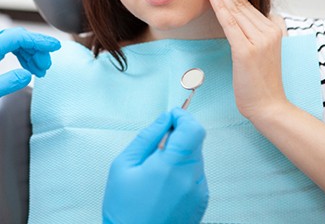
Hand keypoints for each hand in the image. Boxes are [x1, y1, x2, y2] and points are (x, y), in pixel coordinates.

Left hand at [0, 27, 60, 118]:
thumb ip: (6, 84)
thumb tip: (28, 75)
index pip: (17, 38)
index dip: (38, 41)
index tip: (54, 46)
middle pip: (18, 38)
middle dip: (36, 49)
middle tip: (47, 67)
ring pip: (15, 43)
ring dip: (31, 53)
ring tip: (41, 70)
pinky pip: (10, 49)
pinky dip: (23, 56)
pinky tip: (30, 68)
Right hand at [103, 108, 207, 223]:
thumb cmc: (124, 208)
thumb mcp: (124, 165)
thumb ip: (147, 138)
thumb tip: (164, 119)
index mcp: (171, 167)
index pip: (193, 129)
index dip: (183, 116)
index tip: (171, 116)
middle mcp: (191, 179)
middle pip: (196, 141)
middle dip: (179, 135)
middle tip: (157, 143)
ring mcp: (199, 192)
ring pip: (196, 157)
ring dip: (180, 153)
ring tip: (156, 169)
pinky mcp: (201, 201)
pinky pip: (196, 174)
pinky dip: (183, 170)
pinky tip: (163, 182)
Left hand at [204, 0, 286, 119]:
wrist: (268, 106)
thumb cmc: (259, 81)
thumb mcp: (260, 50)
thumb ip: (253, 32)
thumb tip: (241, 16)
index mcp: (272, 27)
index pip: (246, 2)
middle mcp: (268, 30)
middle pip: (240, 2)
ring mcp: (259, 40)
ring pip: (234, 10)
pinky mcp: (247, 51)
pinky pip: (230, 25)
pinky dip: (220, 8)